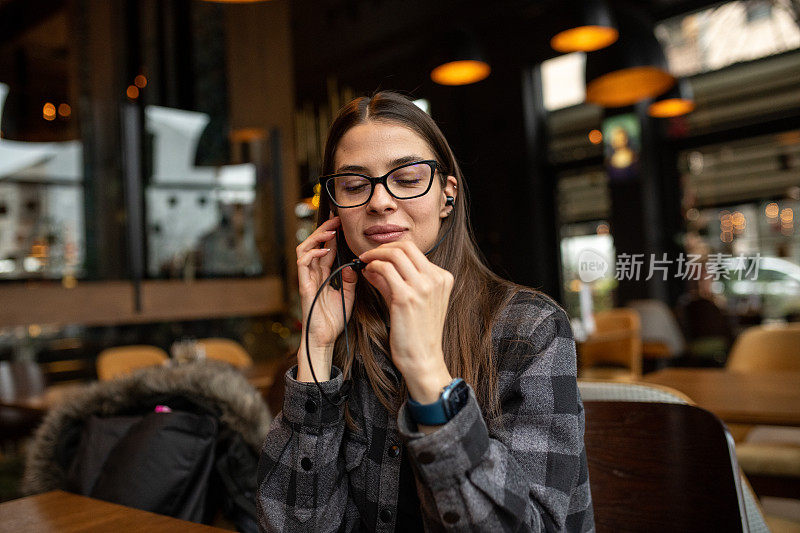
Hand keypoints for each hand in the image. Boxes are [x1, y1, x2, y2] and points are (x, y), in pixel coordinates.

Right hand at [295, 216, 357, 381]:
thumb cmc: (334, 320)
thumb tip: (354, 264)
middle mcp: (313, 274)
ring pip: (304, 249)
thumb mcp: (348, 295)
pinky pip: (303, 264)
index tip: (344, 224)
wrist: (325, 339)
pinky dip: (313, 253)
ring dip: (316, 237)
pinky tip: (326, 250)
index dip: (333, 235)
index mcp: (323, 275)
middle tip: (337, 220)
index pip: (326, 249)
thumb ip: (350, 279)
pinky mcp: (304, 286)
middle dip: (324, 230)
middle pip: (314, 244)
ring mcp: (307, 279)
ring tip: (330, 231)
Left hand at [359, 241, 452, 403]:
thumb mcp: (411, 300)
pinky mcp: (406, 297)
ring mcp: (423, 287)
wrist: (423, 359)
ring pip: (395, 254)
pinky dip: (373, 267)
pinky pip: (385, 269)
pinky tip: (367, 273)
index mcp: (443, 277)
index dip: (392, 249)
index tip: (378, 255)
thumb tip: (374, 265)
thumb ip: (394, 280)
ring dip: (375, 255)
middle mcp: (436, 279)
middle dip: (383, 247)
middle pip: (406, 246)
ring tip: (364, 262)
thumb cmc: (417, 333)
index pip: (415, 251)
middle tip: (368, 255)